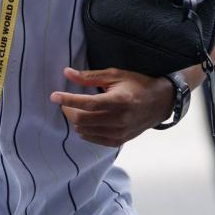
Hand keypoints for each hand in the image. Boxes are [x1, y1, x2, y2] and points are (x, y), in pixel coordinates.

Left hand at [49, 67, 172, 147]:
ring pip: (85, 131)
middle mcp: (119, 120)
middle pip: (82, 120)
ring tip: (76, 110)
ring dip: (75, 121)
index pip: (87, 104)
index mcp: (119, 101)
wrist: (160, 103)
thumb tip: (67, 73)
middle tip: (65, 102)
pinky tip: (85, 121)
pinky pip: (93, 139)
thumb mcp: (115, 75)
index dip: (68, 100)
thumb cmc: (137, 85)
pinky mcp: (119, 141)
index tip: (54, 96)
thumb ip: (90, 77)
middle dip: (69, 111)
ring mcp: (119, 133)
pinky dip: (84, 131)